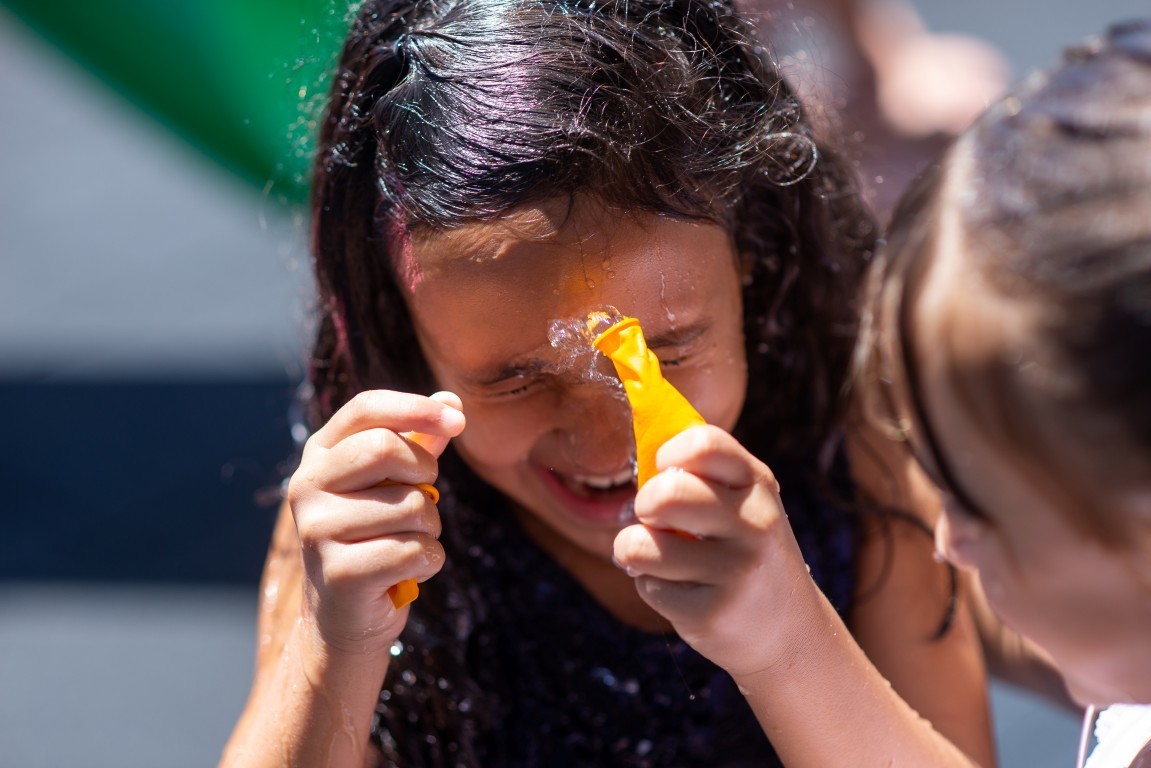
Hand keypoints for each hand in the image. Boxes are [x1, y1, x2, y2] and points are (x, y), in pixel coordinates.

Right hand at [286, 390, 464, 655]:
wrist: (344, 618)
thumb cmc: (374, 538)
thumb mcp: (392, 484)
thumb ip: (419, 441)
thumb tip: (451, 401)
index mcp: (319, 455)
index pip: (366, 408)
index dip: (417, 408)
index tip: (459, 422)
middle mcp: (306, 486)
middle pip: (386, 448)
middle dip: (426, 475)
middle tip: (422, 499)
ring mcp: (317, 531)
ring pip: (412, 506)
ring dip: (430, 528)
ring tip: (405, 544)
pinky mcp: (338, 573)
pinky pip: (416, 550)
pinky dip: (428, 562)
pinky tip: (404, 573)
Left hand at [613, 425, 812, 676]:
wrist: (792, 632)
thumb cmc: (745, 552)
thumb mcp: (742, 504)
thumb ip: (700, 473)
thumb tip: (639, 445)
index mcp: (757, 485)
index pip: (703, 444)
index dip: (669, 454)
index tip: (665, 470)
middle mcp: (755, 524)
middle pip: (666, 494)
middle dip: (644, 505)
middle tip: (652, 518)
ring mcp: (736, 571)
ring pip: (642, 545)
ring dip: (635, 551)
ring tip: (658, 557)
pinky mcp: (714, 614)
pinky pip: (648, 588)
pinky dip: (653, 588)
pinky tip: (683, 593)